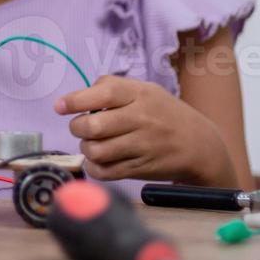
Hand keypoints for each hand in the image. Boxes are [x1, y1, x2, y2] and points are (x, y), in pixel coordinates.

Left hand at [54, 76, 233, 184]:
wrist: (200, 145)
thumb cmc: (166, 114)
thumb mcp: (147, 90)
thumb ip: (114, 87)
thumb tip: (79, 95)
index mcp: (140, 95)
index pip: (103, 94)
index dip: (75, 100)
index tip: (60, 106)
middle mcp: (141, 119)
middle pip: (93, 126)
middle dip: (78, 127)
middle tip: (82, 127)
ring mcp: (142, 145)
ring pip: (96, 150)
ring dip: (86, 149)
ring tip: (92, 144)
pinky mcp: (141, 168)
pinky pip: (105, 172)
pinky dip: (94, 167)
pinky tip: (99, 161)